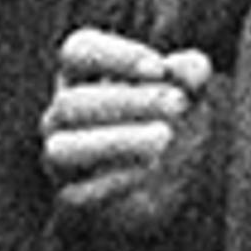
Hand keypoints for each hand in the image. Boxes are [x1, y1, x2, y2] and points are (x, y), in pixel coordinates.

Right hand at [43, 20, 211, 215]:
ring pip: (62, 149)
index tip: (159, 69)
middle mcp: (61, 115)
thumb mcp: (187, 91)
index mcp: (82, 75)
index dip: (114, 56)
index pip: (77, 51)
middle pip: (71, 102)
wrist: (167, 183)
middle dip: (128, 101)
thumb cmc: (168, 121)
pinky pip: (78, 194)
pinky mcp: (70, 198)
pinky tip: (150, 168)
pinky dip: (116, 180)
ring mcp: (60, 158)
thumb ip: (191, 74)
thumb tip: (189, 69)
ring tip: (164, 137)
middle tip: (178, 104)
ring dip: (117, 140)